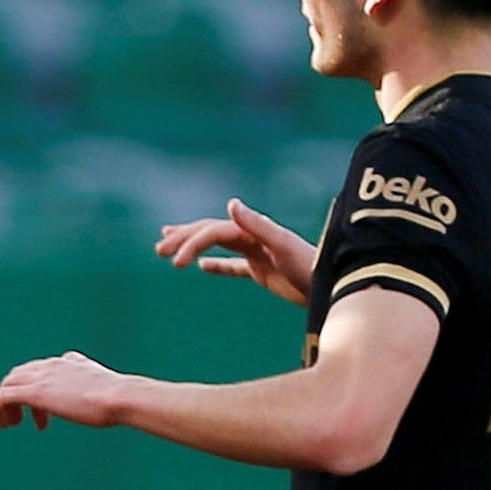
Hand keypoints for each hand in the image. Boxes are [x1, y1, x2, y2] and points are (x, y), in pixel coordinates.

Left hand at [0, 352, 138, 430]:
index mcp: (68, 362)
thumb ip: (99, 385)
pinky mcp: (34, 391)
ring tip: (4, 425)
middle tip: (16, 420)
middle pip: (18, 375)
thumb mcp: (106, 388)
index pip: (38, 369)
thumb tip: (114, 385)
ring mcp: (41, 376)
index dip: (33, 390)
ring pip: (7, 385)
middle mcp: (51, 365)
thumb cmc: (120, 398)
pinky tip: (1, 424)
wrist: (119, 397)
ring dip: (2, 405)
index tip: (41, 416)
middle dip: (14, 397)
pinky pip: (2, 397)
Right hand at [157, 198, 316, 304]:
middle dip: (184, 239)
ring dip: (193, 246)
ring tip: (168, 248)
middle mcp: (252, 237)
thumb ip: (257, 224)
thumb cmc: (308, 266)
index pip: (213, 232)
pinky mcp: (261, 270)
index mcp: (253, 231)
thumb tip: (230, 204)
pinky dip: (216, 265)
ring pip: (216, 244)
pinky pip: (233, 265)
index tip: (176, 262)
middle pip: (210, 233)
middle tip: (159, 249)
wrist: (330, 285)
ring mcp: (255, 252)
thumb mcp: (282, 245)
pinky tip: (202, 269)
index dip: (192, 244)